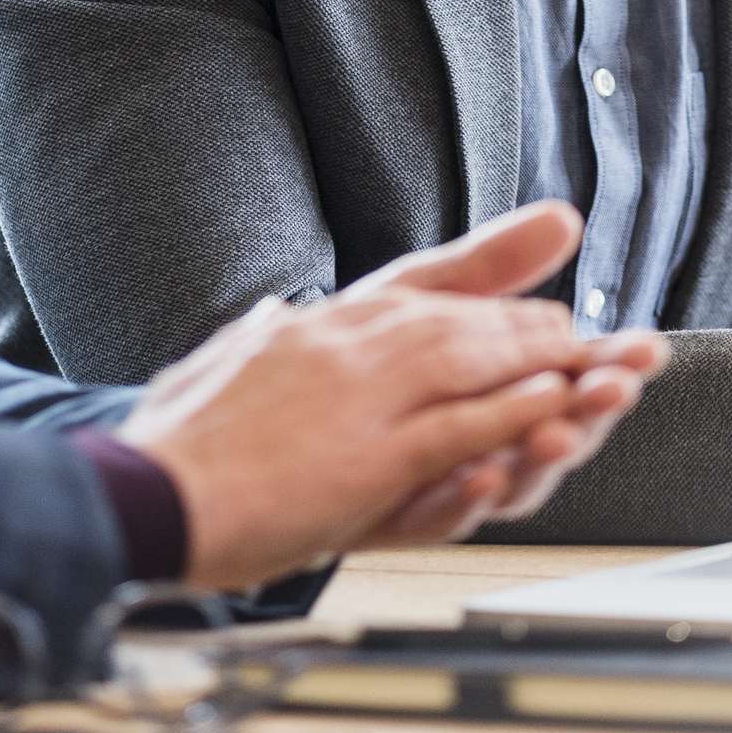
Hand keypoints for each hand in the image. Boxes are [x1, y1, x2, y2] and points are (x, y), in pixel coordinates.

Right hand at [118, 202, 668, 587]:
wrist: (140, 498)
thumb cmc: (170, 449)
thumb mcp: (213, 367)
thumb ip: (256, 336)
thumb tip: (275, 311)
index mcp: (310, 327)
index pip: (415, 279)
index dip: (490, 259)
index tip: (552, 234)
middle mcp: (341, 345)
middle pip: (459, 319)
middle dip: (530, 322)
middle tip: (585, 325)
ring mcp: (358, 399)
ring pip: (470, 363)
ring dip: (539, 361)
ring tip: (591, 359)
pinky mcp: (368, 458)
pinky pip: (456, 427)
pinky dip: (509, 413)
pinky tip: (551, 406)